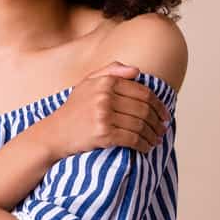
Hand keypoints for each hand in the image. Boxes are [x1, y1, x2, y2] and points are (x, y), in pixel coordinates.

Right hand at [35, 61, 171, 158]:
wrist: (54, 134)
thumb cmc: (73, 110)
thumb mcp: (87, 84)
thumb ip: (110, 72)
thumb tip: (137, 71)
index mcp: (104, 82)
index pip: (143, 92)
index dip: (159, 105)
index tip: (165, 115)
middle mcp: (104, 96)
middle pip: (144, 109)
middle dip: (158, 122)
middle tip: (163, 129)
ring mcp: (103, 115)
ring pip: (140, 125)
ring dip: (153, 135)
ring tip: (156, 140)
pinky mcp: (103, 134)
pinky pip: (133, 139)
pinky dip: (144, 145)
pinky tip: (146, 148)